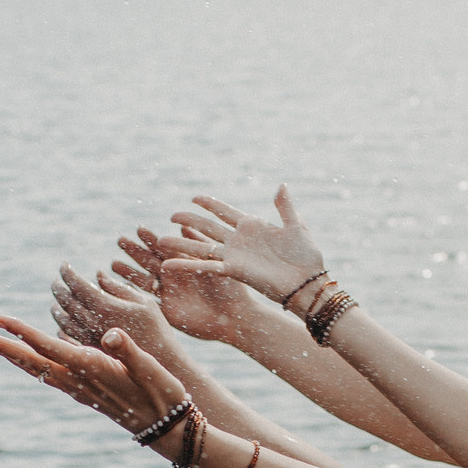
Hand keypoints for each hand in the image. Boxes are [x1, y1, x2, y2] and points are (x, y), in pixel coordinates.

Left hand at [0, 316, 186, 437]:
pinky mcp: (84, 393)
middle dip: (0, 349)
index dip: (20, 332)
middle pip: (30, 362)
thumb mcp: (151, 369)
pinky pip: (48, 375)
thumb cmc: (163, 395)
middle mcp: (78, 381)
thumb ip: (129, 351)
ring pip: (36, 370)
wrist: (167, 429)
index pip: (47, 346)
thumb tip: (111, 335)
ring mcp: (78, 389)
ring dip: (11, 356)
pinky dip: (30, 364)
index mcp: (90, 368)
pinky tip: (26, 359)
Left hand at [52, 263, 174, 357]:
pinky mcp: (91, 356)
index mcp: (105, 308)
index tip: (64, 264)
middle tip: (58, 282)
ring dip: (58, 309)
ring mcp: (89, 342)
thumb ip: (118, 288)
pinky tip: (64, 325)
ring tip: (57, 302)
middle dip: (60, 288)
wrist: (161, 367)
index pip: (77, 285)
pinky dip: (63, 328)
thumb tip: (98, 275)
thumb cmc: (157, 332)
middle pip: (67, 303)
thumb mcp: (144, 304)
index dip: (68, 272)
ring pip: (64, 322)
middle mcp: (92, 325)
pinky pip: (69, 339)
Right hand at [113, 229, 258, 342]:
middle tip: (120, 240)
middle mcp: (174, 276)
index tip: (139, 228)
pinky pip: (147, 301)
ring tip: (113, 263)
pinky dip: (133, 295)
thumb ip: (199, 245)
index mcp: (185, 262)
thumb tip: (185, 226)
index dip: (151, 239)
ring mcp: (168, 293)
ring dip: (129, 272)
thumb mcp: (215, 262)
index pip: (164, 247)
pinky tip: (121, 288)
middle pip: (149, 261)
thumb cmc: (231, 288)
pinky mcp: (167, 310)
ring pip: (144, 280)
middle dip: (135, 251)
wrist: (234, 317)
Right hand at [158, 186, 327, 306]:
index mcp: (252, 227)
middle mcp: (239, 241)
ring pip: (201, 246)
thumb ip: (285, 207)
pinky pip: (206, 266)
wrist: (308, 282)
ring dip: (181, 244)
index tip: (194, 197)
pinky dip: (187, 265)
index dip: (210, 204)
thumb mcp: (296, 226)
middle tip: (172, 215)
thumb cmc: (306, 256)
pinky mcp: (233, 270)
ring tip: (160, 241)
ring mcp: (234, 255)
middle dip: (189, 221)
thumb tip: (281, 185)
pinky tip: (168, 264)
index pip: (225, 211)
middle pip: (207, 227)